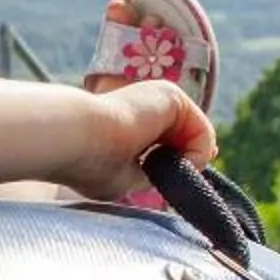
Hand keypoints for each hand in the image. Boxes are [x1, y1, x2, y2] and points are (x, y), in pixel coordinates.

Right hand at [60, 80, 218, 201]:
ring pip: (199, 140)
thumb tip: (181, 175)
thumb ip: (150, 175)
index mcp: (133, 122)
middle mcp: (149, 106)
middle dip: (182, 167)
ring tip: (156, 169)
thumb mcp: (125, 178)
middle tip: (156, 177)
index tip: (162, 183)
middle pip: (187, 143)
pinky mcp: (172, 97)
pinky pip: (204, 135)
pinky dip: (195, 157)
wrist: (74, 139)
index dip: (176, 169)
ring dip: (186, 165)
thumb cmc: (90, 164)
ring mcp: (161, 98)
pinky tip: (169, 162)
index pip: (171, 146)